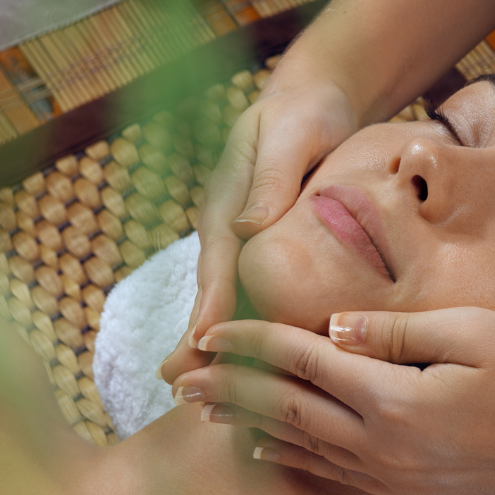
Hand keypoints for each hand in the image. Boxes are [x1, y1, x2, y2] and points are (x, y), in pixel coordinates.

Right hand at [158, 70, 358, 382]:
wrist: (315, 99)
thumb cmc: (304, 112)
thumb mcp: (290, 132)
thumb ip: (271, 176)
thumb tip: (249, 225)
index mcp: (227, 206)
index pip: (218, 264)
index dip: (211, 304)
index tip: (201, 342)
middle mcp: (228, 232)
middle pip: (213, 294)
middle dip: (196, 341)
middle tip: (179, 385)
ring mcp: (243, 246)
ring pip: (230, 302)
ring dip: (219, 347)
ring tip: (206, 395)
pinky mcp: (266, 255)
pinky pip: (256, 297)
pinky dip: (251, 332)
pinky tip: (256, 370)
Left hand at [170, 308, 494, 494]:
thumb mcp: (471, 333)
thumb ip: (395, 332)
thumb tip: (333, 328)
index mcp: (391, 398)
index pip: (299, 362)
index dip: (249, 344)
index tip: (208, 332)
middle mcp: (379, 445)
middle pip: (282, 412)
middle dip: (227, 391)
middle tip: (179, 377)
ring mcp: (389, 474)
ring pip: (297, 448)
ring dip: (246, 427)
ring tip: (205, 412)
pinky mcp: (403, 490)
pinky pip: (328, 473)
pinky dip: (287, 458)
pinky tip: (264, 452)